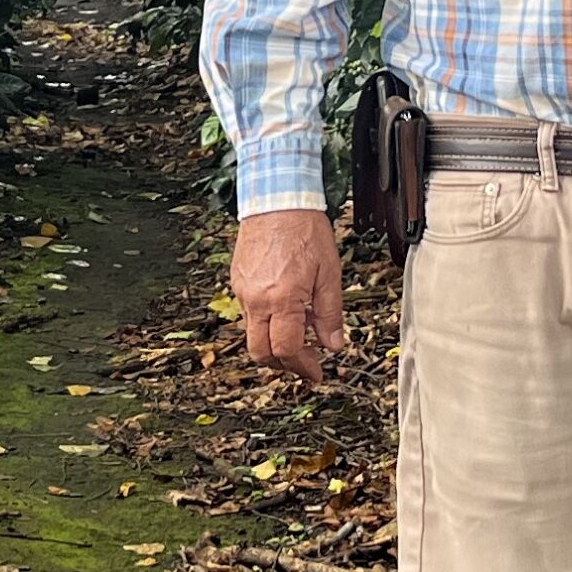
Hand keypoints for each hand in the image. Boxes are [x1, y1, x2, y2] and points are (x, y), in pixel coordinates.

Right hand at [233, 207, 346, 381]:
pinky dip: (267, 323)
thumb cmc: (304, 229)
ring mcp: (243, 291)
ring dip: (275, 345)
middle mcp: (257, 299)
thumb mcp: (329, 273)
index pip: (287, 350)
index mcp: (282, 298)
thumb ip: (330, 313)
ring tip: (300, 334)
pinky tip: (287, 311)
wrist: (276, 199)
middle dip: (284, 365)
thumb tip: (333, 346)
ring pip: (253, 335)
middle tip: (306, 363)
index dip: (303, 367)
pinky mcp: (237, 282)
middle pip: (262, 352)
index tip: (317, 372)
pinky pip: (249, 314)